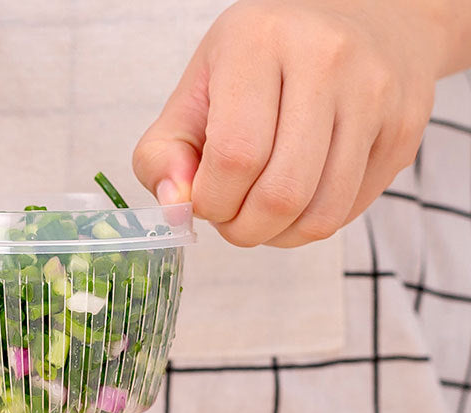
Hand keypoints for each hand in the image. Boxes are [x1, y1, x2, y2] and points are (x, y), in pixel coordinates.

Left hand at [133, 0, 453, 247]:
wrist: (365, 15)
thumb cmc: (264, 61)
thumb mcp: (198, 89)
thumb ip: (163, 153)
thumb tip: (176, 207)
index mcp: (259, 43)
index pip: (234, 158)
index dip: (212, 202)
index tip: (205, 200)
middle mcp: (326, 60)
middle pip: (280, 196)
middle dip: (243, 229)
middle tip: (232, 216)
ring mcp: (374, 95)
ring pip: (320, 216)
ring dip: (278, 236)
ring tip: (261, 213)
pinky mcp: (403, 129)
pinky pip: (349, 212)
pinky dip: (310, 225)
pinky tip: (297, 200)